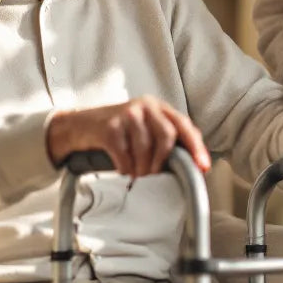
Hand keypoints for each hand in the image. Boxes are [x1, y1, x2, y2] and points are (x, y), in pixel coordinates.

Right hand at [47, 97, 210, 177]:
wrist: (80, 125)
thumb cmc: (118, 131)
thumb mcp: (145, 127)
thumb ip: (166, 138)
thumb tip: (191, 161)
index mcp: (158, 107)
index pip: (184, 125)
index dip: (195, 147)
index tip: (202, 166)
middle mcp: (145, 106)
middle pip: (167, 136)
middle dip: (162, 162)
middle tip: (154, 175)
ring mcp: (126, 114)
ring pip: (145, 148)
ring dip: (142, 168)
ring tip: (137, 174)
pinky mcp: (109, 127)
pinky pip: (125, 155)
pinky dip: (125, 168)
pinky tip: (122, 169)